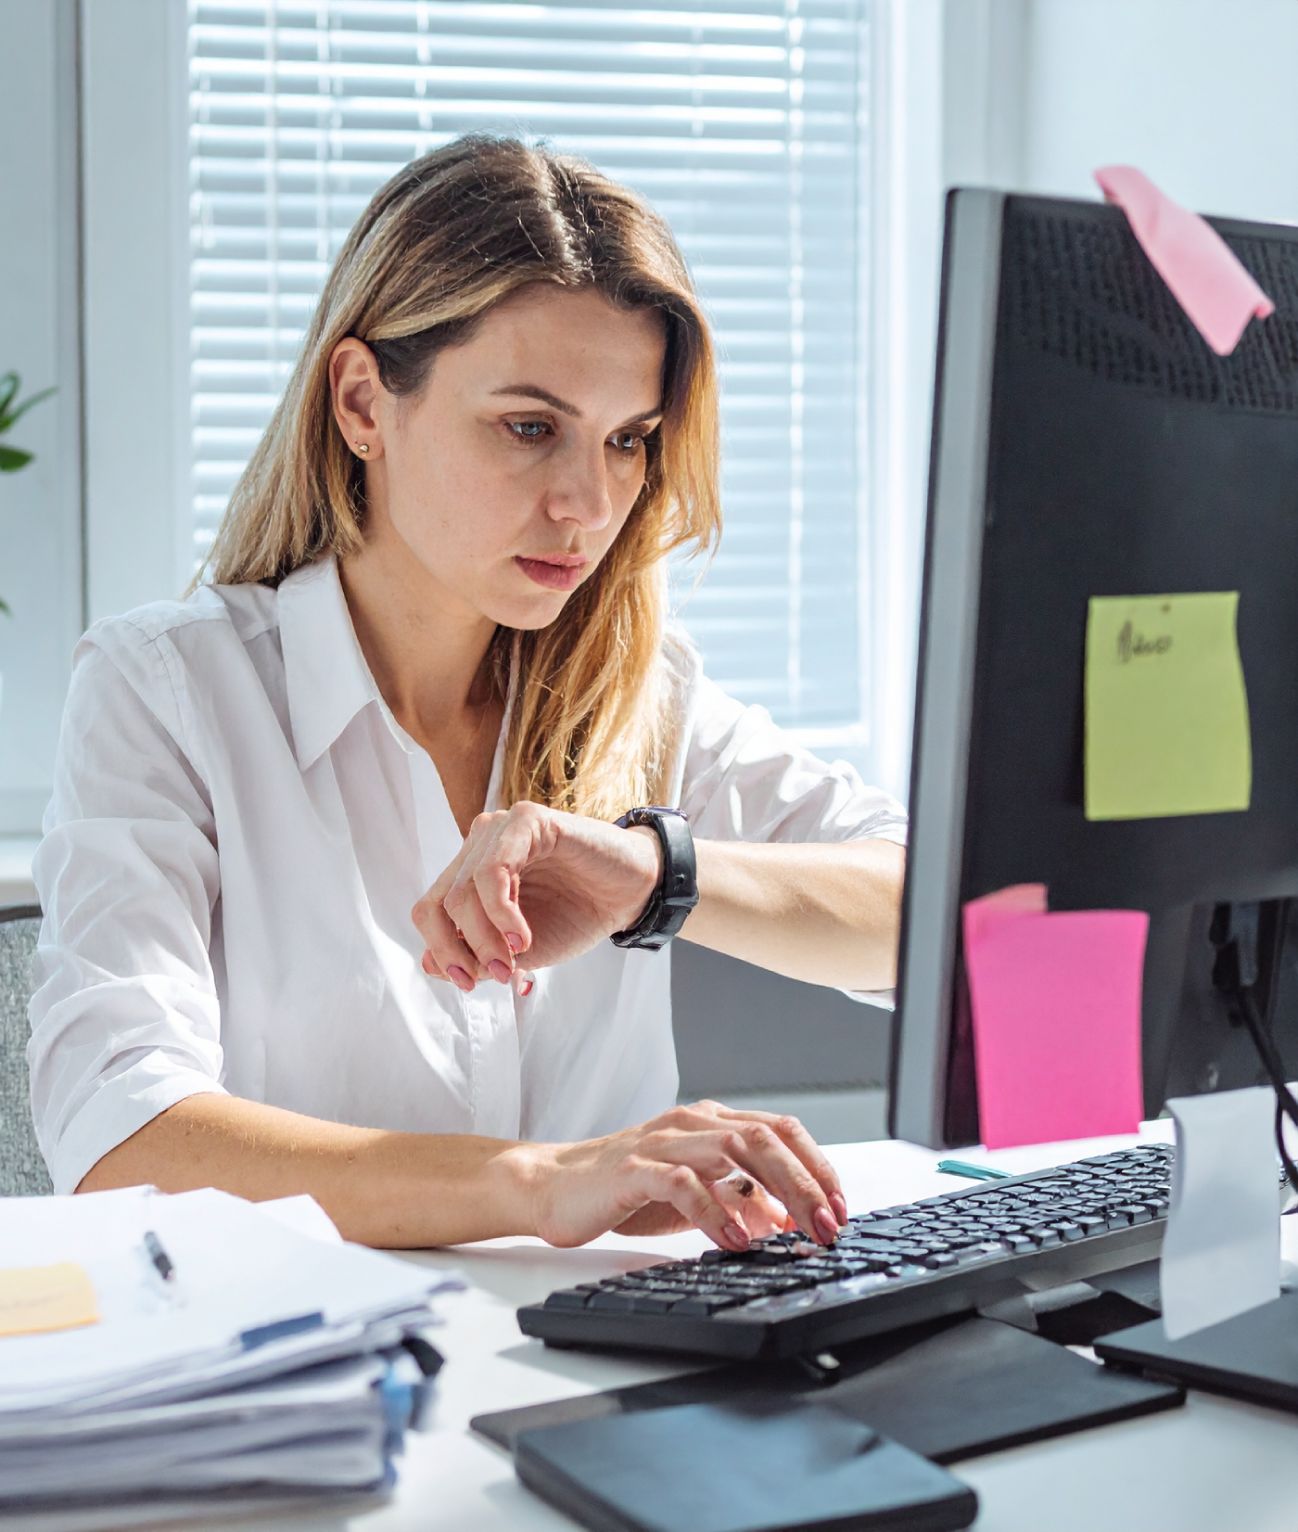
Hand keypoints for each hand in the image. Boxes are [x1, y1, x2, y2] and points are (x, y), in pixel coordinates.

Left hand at [410, 803, 660, 993]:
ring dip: (485, 937)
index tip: (467, 983)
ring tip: (516, 957)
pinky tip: (520, 936)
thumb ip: (477, 955)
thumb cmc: (577, 915)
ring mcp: (500, 829)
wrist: (630, 893)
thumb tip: (430, 966)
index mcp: (470, 873)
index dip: (440, 951)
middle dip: (460, 950)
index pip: (430, 911)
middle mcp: (478, 847)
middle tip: (497, 975)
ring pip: (462, 892)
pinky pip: (493, 871)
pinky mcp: (527, 821)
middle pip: (437, 904)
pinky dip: (501, 912)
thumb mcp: (519, 950)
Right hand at [523, 1100, 851, 1250]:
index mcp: (710, 1123)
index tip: (840, 1206)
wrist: (553, 1186)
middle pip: (766, 1138)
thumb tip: (789, 1220)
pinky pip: (682, 1183)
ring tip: (800, 1230)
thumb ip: (739, 1199)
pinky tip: (735, 1238)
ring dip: (777, 1191)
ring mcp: (662, 1142)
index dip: (817, 1165)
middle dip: (808, 1182)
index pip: (781, 1129)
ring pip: (735, 1149)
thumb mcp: (695, 1195)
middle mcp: (691, 1123)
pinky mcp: (633, 1170)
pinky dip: (715, 1210)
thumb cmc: (625, 1190)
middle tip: (830, 1225)